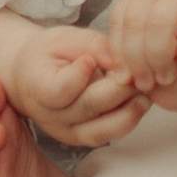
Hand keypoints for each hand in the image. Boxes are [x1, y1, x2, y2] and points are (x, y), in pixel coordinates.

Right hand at [5, 25, 140, 141]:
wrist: (31, 78)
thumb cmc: (48, 54)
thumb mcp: (64, 39)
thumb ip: (93, 46)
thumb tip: (122, 62)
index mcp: (38, 87)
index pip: (59, 90)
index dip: (79, 76)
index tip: (91, 60)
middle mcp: (50, 116)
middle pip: (88, 107)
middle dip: (118, 89)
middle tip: (138, 71)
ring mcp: (67, 132)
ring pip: (102, 130)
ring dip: (129, 111)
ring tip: (144, 91)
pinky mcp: (83, 138)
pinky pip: (109, 134)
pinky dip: (128, 119)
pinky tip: (140, 101)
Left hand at [105, 0, 176, 92]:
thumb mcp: (161, 12)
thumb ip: (142, 36)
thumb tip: (118, 76)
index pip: (119, 21)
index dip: (119, 53)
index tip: (125, 78)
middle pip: (135, 24)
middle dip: (137, 60)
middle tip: (146, 84)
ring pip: (160, 24)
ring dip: (159, 57)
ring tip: (167, 78)